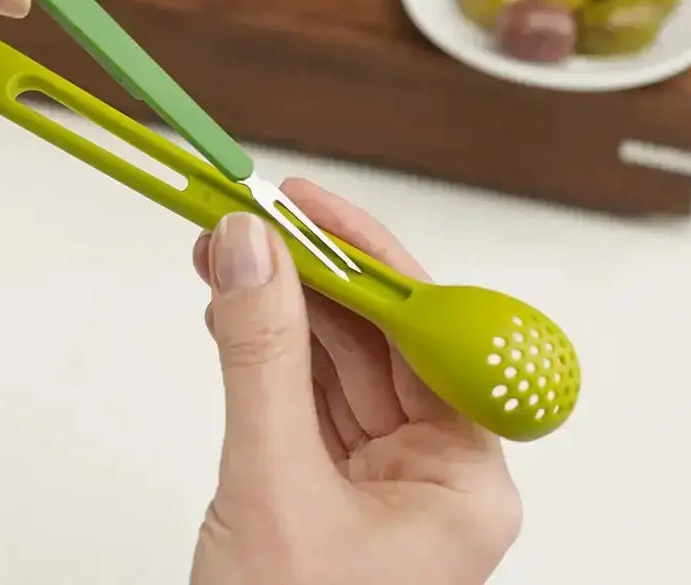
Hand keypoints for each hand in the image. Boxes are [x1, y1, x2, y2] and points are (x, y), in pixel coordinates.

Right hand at [190, 179, 520, 584]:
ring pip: (334, 357)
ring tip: (226, 251)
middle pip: (375, 336)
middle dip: (306, 272)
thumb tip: (249, 251)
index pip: (424, 333)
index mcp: (464, 480)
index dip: (362, 256)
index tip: (304, 205)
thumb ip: (259, 356)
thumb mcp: (273, 485)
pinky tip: (233, 309)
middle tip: (250, 220)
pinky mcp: (329, 482)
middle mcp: (432, 473)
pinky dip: (264, 346)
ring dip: (278, 301)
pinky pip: (303, 390)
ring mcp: (379, 478)